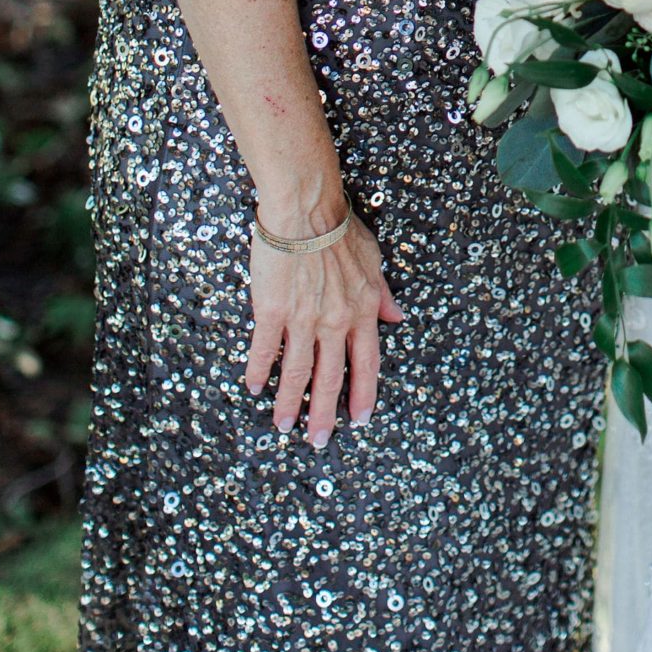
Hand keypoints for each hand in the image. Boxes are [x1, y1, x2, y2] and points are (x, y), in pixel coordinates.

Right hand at [244, 213, 403, 445]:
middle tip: (318, 441)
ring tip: (284, 426)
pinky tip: (254, 387)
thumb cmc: (339, 229)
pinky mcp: (272, 311)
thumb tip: (397, 316)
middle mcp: (335, 322)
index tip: (358, 418)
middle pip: (330, 378)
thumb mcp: (373, 261)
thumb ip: (381, 294)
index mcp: (361, 311)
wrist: (306, 210)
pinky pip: (265, 349)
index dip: (362, 394)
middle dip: (324, 414)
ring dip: (291, 403)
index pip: (366, 364)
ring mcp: (303, 319)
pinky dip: (258, 370)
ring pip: (297, 372)